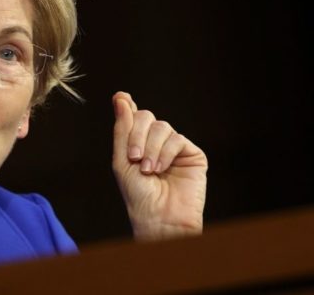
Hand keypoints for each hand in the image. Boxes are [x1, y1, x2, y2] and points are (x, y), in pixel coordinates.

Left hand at [112, 91, 207, 240]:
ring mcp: (174, 147)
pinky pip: (176, 139)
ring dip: (150, 148)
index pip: (133, 117)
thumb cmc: (138, 194)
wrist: (158, 216)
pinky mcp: (192, 154)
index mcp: (137, 143)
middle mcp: (155, 142)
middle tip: (133, 158)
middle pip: (145, 117)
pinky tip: (160, 169)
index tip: (121, 97)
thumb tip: (121, 98)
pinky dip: (165, 153)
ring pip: (162, 127)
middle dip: (136, 135)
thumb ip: (122, 129)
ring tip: (148, 170)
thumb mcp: (122, 159)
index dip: (127, 105)